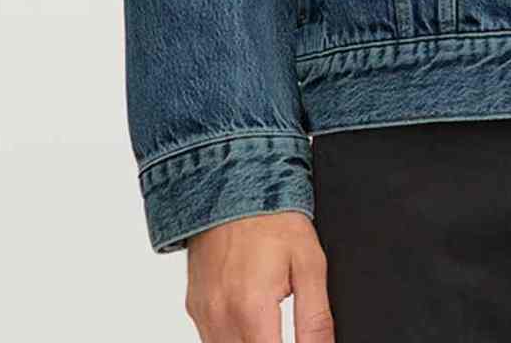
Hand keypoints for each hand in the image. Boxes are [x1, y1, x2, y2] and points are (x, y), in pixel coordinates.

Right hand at [185, 212, 334, 342]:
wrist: (232, 182)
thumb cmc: (272, 217)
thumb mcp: (310, 263)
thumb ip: (316, 319)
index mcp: (251, 309)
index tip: (299, 342)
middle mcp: (219, 317)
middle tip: (284, 329)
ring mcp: (202, 314)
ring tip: (270, 320)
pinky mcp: (193, 307)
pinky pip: (212, 339)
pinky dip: (233, 337)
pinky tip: (251, 314)